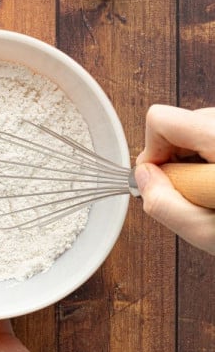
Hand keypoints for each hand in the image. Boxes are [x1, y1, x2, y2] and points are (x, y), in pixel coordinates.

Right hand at [134, 104, 214, 253]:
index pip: (161, 120)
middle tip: (194, 190)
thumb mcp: (205, 231)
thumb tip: (143, 177)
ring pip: (197, 130)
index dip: (151, 151)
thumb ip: (163, 204)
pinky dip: (211, 158)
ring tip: (213, 189)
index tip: (162, 177)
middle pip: (179, 123)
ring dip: (196, 160)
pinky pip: (211, 136)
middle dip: (176, 158)